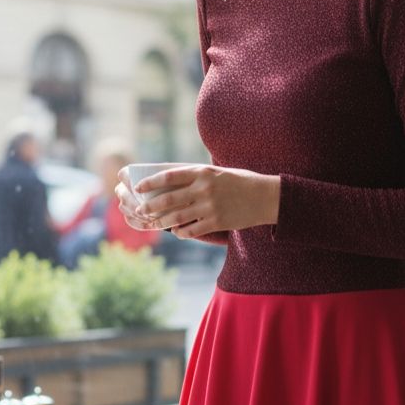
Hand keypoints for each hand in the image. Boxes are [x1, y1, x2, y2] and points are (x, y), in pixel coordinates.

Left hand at [122, 165, 280, 240]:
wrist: (265, 196)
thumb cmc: (241, 182)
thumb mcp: (218, 172)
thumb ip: (198, 176)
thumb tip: (173, 182)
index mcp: (203, 172)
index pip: (169, 176)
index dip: (151, 183)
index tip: (139, 187)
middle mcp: (204, 188)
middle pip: (169, 199)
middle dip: (151, 206)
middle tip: (140, 210)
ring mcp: (210, 206)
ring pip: (177, 217)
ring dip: (162, 222)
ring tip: (154, 224)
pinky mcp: (217, 221)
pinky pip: (192, 230)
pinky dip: (181, 232)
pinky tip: (177, 233)